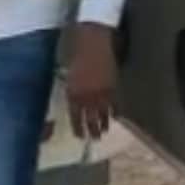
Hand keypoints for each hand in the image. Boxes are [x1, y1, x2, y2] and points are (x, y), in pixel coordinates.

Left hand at [66, 23, 116, 138]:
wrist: (93, 44)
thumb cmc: (77, 57)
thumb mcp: (69, 76)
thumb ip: (72, 92)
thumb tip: (76, 104)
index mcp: (73, 94)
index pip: (75, 118)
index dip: (78, 128)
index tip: (80, 136)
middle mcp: (87, 97)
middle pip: (90, 120)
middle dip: (92, 131)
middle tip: (95, 139)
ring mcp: (101, 94)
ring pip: (104, 115)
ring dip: (104, 125)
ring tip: (104, 132)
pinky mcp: (113, 88)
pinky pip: (115, 104)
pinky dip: (115, 112)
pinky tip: (115, 118)